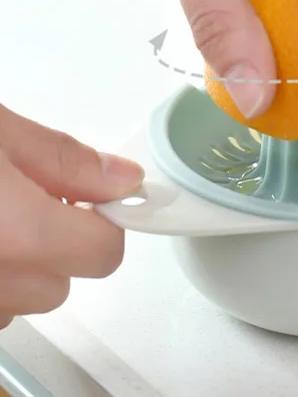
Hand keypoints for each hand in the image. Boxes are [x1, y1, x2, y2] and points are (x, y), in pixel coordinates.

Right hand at [0, 103, 143, 328]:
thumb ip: (63, 159)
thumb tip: (121, 178)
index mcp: (14, 233)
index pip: (102, 253)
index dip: (104, 221)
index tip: (95, 197)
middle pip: (58, 285)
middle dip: (57, 245)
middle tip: (33, 199)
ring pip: (17, 301)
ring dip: (17, 267)